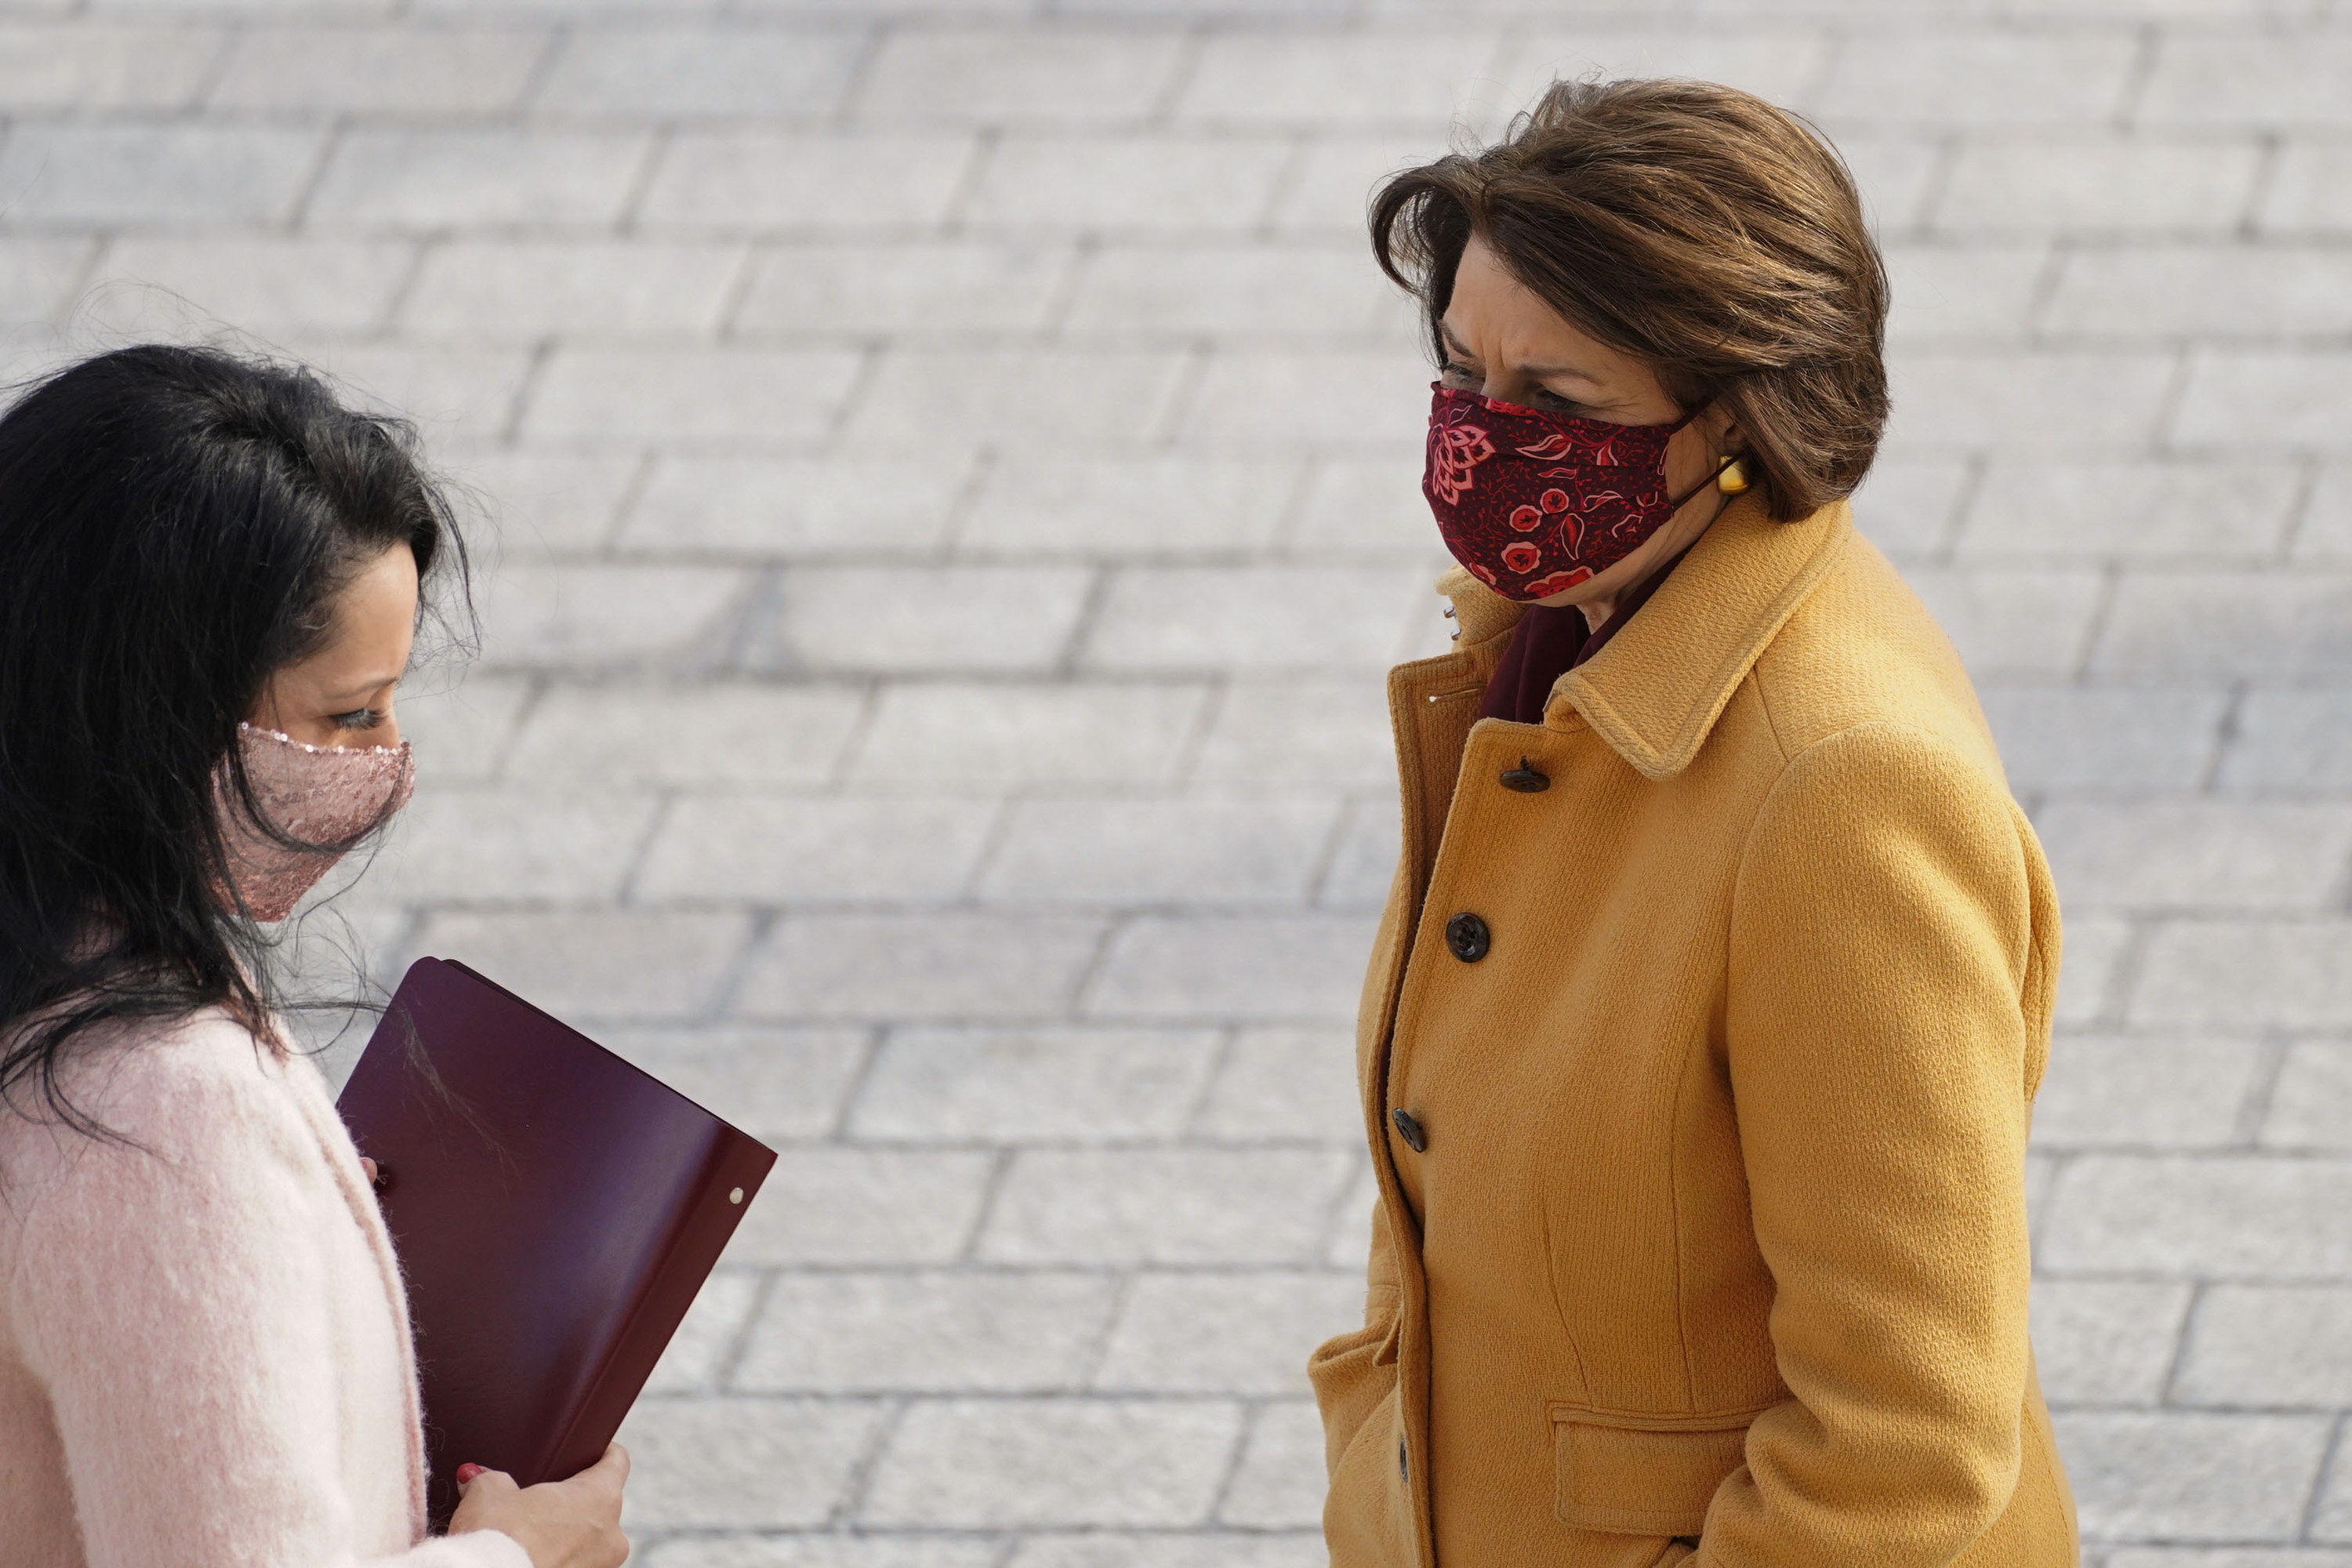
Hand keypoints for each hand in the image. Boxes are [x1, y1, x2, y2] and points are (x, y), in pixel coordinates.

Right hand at [447, 1443, 628, 1567]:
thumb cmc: (496, 1541)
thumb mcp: (488, 1495)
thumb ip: (491, 1479)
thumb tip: (478, 1477)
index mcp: (600, 1497)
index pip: (617, 1461)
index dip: (603, 1452)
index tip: (593, 1451)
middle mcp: (611, 1535)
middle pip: (600, 1505)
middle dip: (572, 1503)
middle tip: (540, 1501)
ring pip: (589, 1543)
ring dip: (565, 1538)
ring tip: (528, 1537)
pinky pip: (575, 1567)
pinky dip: (557, 1563)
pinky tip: (530, 1560)